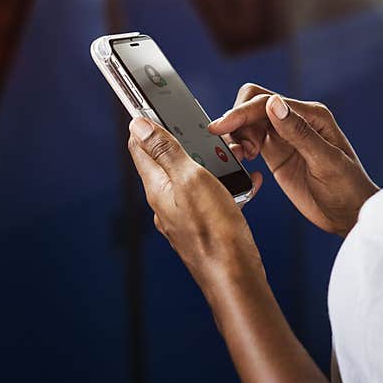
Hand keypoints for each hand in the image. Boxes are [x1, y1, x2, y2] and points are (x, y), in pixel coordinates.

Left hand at [127, 117, 264, 291]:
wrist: (236, 277)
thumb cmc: (214, 231)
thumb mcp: (191, 179)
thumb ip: (166, 151)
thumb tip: (139, 125)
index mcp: (157, 187)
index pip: (141, 145)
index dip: (147, 122)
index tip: (156, 105)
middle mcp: (165, 202)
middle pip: (169, 160)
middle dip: (189, 143)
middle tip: (209, 135)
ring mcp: (183, 215)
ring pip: (194, 177)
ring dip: (212, 163)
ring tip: (233, 160)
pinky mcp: (203, 225)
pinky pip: (211, 196)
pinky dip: (225, 185)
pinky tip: (244, 185)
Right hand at [208, 83, 378, 236]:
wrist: (350, 216)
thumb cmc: (348, 189)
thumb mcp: (326, 162)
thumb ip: (299, 132)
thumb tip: (274, 104)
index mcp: (312, 115)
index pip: (267, 102)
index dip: (241, 112)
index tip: (221, 127)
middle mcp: (296, 121)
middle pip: (253, 105)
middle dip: (237, 121)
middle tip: (238, 149)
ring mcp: (285, 137)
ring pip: (248, 122)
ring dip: (237, 135)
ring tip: (242, 157)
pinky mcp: (276, 154)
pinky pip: (250, 140)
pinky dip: (240, 147)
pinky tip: (244, 161)